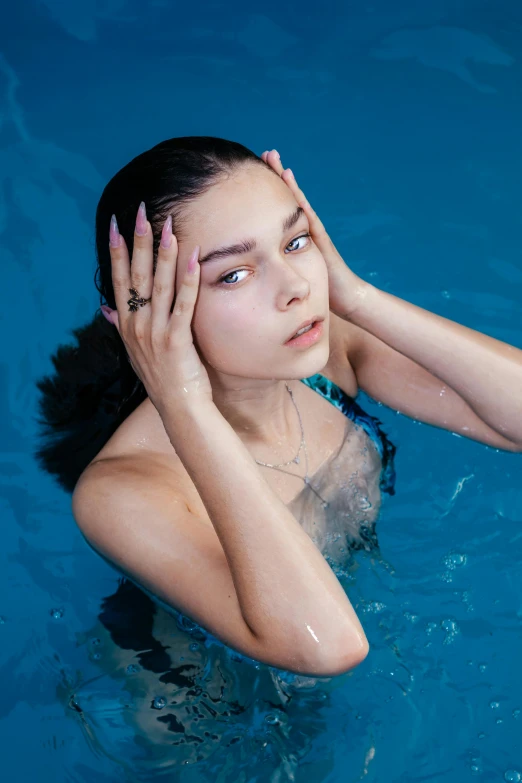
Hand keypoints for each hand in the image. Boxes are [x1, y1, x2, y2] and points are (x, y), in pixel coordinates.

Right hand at [101, 203, 212, 415]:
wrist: (178, 406)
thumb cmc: (161, 378)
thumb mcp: (135, 351)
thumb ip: (120, 326)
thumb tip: (105, 309)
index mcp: (126, 326)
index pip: (118, 280)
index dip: (117, 251)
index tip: (116, 224)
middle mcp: (136, 326)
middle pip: (136, 275)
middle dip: (139, 241)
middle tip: (141, 212)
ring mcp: (155, 332)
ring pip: (158, 284)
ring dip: (163, 252)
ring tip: (168, 225)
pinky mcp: (176, 339)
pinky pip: (183, 303)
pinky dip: (188, 279)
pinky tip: (192, 257)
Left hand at [261, 149, 369, 319]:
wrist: (346, 299)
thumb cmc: (321, 293)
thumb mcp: (292, 279)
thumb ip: (279, 272)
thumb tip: (254, 275)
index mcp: (295, 240)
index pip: (281, 212)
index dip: (268, 194)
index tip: (253, 175)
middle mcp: (305, 231)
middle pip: (289, 199)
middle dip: (276, 176)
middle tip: (264, 154)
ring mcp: (314, 232)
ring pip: (297, 201)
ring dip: (285, 180)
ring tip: (274, 158)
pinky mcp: (319, 238)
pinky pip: (306, 213)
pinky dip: (297, 197)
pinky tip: (287, 180)